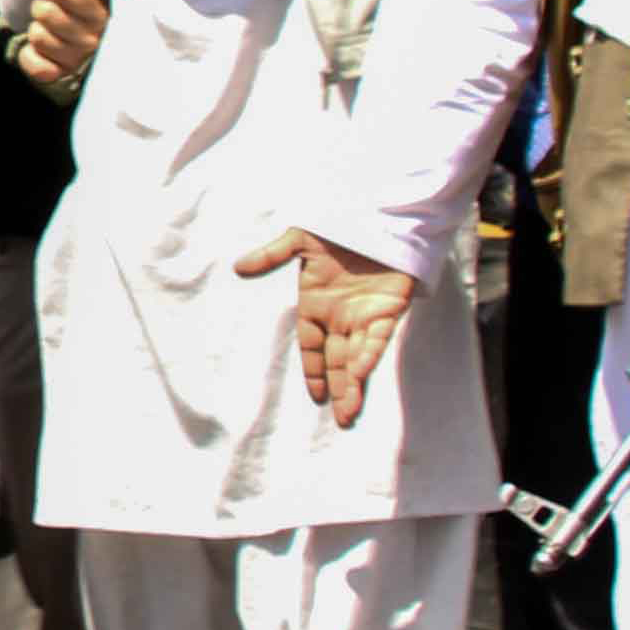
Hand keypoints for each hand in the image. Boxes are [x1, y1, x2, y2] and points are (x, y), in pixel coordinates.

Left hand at [12, 0, 105, 94]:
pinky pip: (34, 65)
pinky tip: (37, 50)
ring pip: (37, 36)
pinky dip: (29, 56)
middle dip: (39, 6)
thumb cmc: (91, 13)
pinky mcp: (61, 75)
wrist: (98, 53)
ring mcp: (77, 59)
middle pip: (45, 12)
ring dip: (36, 30)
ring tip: (46, 29)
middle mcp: (92, 38)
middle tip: (44, 8)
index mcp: (101, 12)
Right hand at [236, 228, 417, 426]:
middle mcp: (341, 315)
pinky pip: (378, 338)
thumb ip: (273, 255)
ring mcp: (365, 313)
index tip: (316, 395)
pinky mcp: (390, 307)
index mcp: (317, 303)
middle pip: (337, 359)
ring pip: (358, 356)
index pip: (312, 345)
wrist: (378, 212)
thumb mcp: (301, 238)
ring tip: (351, 411)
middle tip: (341, 418)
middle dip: (339, 388)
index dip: (313, 369)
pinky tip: (361, 373)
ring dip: (355, 383)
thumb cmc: (338, 224)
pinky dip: (369, 355)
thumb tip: (238, 267)